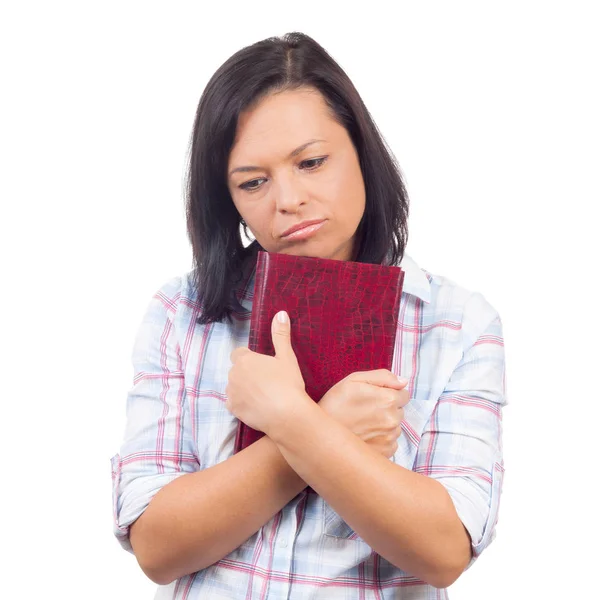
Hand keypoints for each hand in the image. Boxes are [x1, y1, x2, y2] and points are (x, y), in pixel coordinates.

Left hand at [226, 311, 310, 435]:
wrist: (287, 415)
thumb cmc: (288, 383)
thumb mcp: (286, 357)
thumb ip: (280, 335)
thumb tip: (280, 313)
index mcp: (245, 360)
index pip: (239, 354)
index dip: (250, 359)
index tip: (262, 367)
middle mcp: (233, 374)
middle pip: (236, 371)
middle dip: (246, 374)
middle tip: (266, 382)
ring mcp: (231, 392)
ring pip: (234, 387)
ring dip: (243, 389)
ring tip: (262, 396)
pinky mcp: (232, 409)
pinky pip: (233, 403)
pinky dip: (241, 404)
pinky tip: (256, 407)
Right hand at [318, 370, 409, 458]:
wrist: (319, 434)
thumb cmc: (334, 404)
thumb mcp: (353, 380)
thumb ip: (382, 377)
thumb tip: (404, 382)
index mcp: (388, 400)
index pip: (404, 394)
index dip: (390, 393)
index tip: (375, 397)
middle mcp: (393, 420)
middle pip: (400, 411)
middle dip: (387, 409)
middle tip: (366, 411)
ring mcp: (389, 439)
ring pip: (395, 427)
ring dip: (384, 425)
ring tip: (363, 424)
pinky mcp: (385, 454)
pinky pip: (391, 443)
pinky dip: (381, 440)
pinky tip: (365, 436)